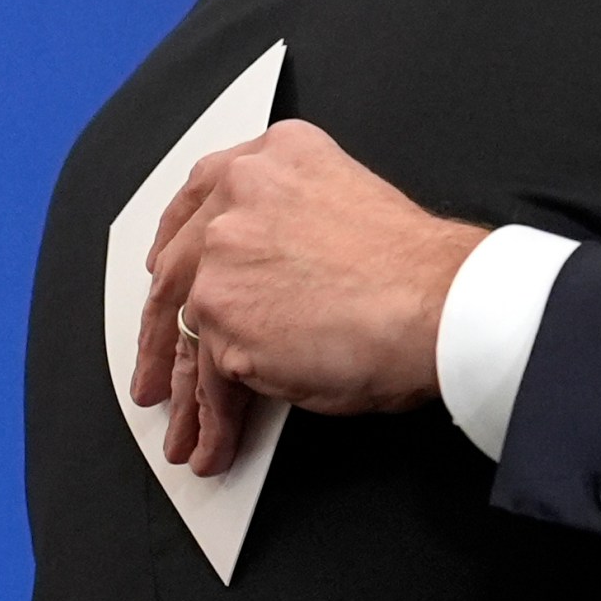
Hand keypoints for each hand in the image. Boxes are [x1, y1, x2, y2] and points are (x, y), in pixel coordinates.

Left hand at [131, 119, 486, 474]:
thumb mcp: (348, 209)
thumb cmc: (420, 270)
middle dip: (161, 329)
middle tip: (158, 365)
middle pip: (177, 269)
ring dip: (184, 388)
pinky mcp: (221, 317)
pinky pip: (208, 379)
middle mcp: (239, 195)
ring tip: (186, 428)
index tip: (166, 273)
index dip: (178, 248)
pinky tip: (216, 442)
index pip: (202, 201)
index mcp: (275, 158)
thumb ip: (292, 228)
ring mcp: (223, 256)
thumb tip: (269, 284)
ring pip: (186, 331)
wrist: (442, 304)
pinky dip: (212, 419)